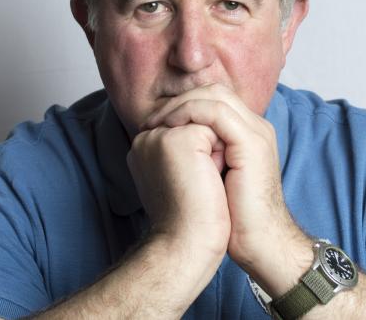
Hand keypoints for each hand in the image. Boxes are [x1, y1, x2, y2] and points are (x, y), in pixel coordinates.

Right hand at [127, 123, 230, 259]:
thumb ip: (186, 150)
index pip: (187, 128)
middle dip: (211, 149)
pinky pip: (214, 128)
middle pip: (198, 122)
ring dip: (216, 151)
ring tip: (203, 183)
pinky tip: (208, 180)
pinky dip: (220, 154)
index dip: (206, 152)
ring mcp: (159, 136)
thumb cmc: (191, 217)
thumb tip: (209, 135)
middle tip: (201, 186)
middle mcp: (146, 138)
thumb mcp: (183, 176)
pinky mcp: (177, 139)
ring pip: (206, 123)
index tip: (197, 185)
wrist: (189, 243)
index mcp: (144, 147)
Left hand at [143, 84, 312, 296]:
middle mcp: (256, 127)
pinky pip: (217, 112)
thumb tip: (162, 146)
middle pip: (214, 91)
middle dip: (178, 100)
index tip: (153, 122)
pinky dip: (190, 114)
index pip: (213, 99)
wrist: (259, 242)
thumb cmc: (233, 218)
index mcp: (248, 133)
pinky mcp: (252, 143)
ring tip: (156, 122)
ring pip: (214, 95)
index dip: (182, 104)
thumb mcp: (211, 178)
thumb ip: (198, 156)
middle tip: (151, 118)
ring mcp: (257, 132)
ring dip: (180, 105)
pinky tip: (171, 129)